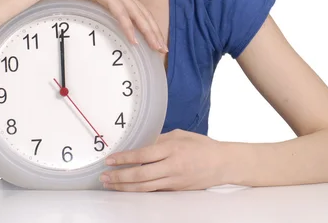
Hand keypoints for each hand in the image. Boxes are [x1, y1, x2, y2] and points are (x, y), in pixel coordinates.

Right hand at [53, 0, 167, 53]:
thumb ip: (106, 7)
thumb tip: (111, 22)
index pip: (142, 13)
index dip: (152, 28)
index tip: (158, 42)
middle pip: (144, 15)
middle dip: (155, 33)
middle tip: (163, 50)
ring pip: (137, 15)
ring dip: (148, 33)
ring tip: (155, 47)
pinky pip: (121, 14)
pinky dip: (129, 28)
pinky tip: (134, 40)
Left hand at [100, 129, 223, 191]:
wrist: (222, 164)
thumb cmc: (201, 146)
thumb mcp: (180, 135)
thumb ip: (159, 138)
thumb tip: (140, 141)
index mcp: (172, 148)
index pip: (142, 154)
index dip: (124, 158)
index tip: (110, 160)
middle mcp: (171, 166)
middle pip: (140, 174)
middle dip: (119, 176)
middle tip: (104, 176)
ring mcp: (174, 180)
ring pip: (144, 187)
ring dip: (125, 186)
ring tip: (110, 185)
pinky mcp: (176, 190)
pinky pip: (153, 191)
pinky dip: (138, 190)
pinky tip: (128, 189)